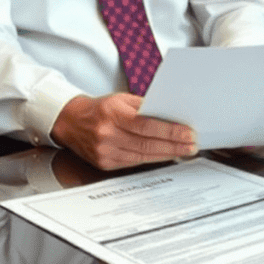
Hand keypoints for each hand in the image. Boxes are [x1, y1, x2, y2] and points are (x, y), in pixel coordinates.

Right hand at [51, 93, 196, 169]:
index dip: (170, 131)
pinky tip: (165, 155)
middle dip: (174, 145)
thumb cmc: (101, 108)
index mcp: (112, 114)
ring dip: (167, 154)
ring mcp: (105, 151)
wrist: (71, 122)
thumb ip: (145, 107)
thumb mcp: (121, 99)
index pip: (147, 125)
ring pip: (143, 156)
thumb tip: (172, 115)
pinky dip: (152, 159)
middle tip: (192, 145)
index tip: (188, 133)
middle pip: (148, 143)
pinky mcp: (105, 163)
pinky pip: (134, 162)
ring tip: (183, 151)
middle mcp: (107, 134)